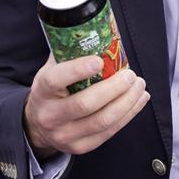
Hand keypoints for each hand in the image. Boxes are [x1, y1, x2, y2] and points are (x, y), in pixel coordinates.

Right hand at [24, 54, 148, 157]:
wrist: (38, 125)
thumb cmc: (53, 90)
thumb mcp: (52, 70)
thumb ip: (69, 53)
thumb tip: (99, 31)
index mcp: (41, 90)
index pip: (56, 80)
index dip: (78, 70)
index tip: (99, 60)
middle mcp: (50, 115)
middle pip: (85, 104)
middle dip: (114, 88)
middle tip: (131, 75)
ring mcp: (65, 135)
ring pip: (102, 121)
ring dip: (127, 102)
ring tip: (140, 85)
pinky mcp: (81, 147)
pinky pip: (110, 131)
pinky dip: (129, 114)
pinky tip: (139, 99)